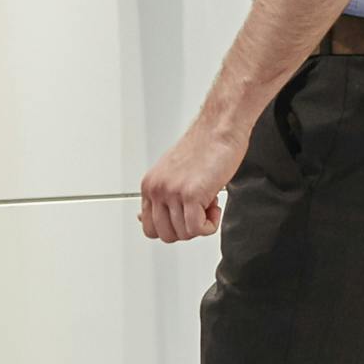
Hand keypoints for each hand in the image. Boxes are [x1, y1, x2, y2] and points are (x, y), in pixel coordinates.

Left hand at [141, 109, 250, 241]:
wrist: (219, 128)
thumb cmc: (203, 147)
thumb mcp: (171, 173)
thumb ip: (160, 197)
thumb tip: (143, 218)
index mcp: (150, 185)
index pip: (149, 228)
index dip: (172, 228)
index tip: (185, 217)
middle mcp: (157, 189)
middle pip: (166, 236)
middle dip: (187, 230)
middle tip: (200, 211)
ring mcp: (172, 193)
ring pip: (184, 234)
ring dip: (202, 224)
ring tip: (209, 202)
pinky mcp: (191, 194)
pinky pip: (198, 229)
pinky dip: (211, 225)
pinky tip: (215, 207)